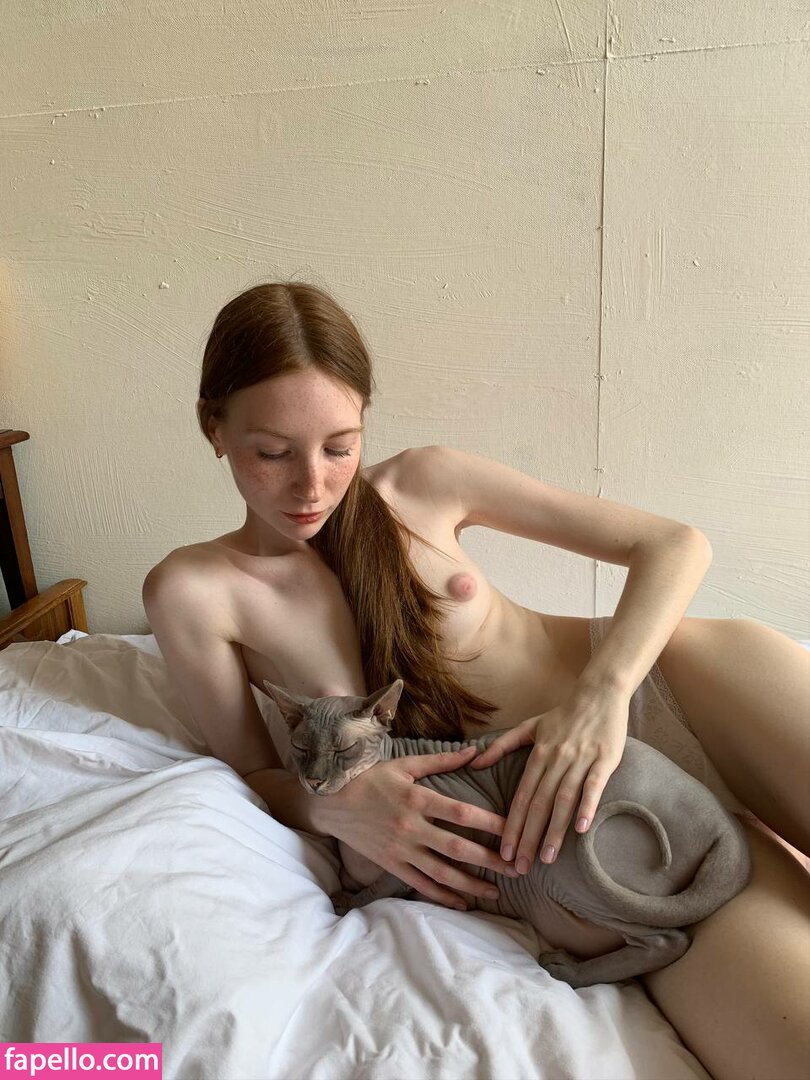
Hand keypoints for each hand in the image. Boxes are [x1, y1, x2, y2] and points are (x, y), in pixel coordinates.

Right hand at [320, 746, 520, 910]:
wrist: (331, 802)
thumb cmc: (371, 779)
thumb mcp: (406, 765)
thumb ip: (442, 761)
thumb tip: (475, 751)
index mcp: (418, 799)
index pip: (462, 814)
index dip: (491, 823)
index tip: (514, 831)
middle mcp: (411, 827)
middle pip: (457, 848)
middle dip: (490, 860)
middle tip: (517, 868)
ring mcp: (401, 849)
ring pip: (441, 872)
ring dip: (471, 884)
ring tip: (496, 892)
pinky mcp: (391, 864)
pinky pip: (420, 884)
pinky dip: (442, 896)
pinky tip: (462, 903)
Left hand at [468, 683, 628, 872]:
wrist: (599, 693)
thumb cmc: (563, 714)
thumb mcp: (529, 726)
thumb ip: (501, 746)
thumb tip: (475, 763)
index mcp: (538, 754)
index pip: (521, 796)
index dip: (511, 824)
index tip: (504, 851)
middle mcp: (556, 758)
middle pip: (538, 803)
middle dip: (527, 837)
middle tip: (520, 867)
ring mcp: (580, 759)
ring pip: (563, 799)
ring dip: (554, 830)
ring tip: (545, 858)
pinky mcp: (604, 759)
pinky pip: (594, 785)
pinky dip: (587, 806)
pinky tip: (581, 829)